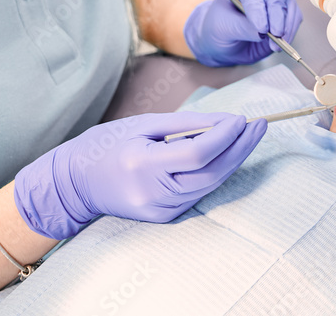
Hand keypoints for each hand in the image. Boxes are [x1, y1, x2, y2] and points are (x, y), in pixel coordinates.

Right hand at [14, 111, 266, 238]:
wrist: (75, 183)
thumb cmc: (106, 145)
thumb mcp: (142, 124)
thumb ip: (185, 124)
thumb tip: (225, 122)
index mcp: (143, 165)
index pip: (198, 153)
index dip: (225, 137)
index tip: (242, 118)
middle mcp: (153, 194)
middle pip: (211, 173)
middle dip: (240, 149)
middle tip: (260, 126)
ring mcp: (159, 211)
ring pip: (209, 185)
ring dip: (233, 160)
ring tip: (249, 136)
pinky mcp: (164, 217)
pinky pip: (198, 193)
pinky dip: (215, 172)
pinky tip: (227, 154)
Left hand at [184, 0, 302, 66]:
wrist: (227, 39)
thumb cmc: (220, 26)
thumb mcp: (222, 28)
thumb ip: (241, 27)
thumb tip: (262, 32)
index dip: (256, 4)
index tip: (260, 26)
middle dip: (276, 13)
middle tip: (274, 32)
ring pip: (288, 3)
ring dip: (285, 25)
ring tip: (276, 42)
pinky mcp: (286, 9)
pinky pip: (295, 17)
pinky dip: (290, 31)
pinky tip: (281, 43)